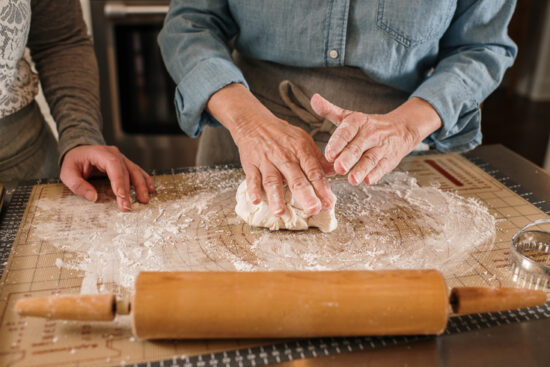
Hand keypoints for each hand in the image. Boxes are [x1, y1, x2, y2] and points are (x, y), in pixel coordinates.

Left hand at [60, 145, 153, 210]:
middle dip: (129, 190)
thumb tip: (93, 197)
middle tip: (128, 206)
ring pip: (135, 171)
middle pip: (126, 170)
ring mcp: (121, 158)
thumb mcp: (67, 173)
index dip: (119, 180)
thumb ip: (78, 185)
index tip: (121, 195)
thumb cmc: (74, 161)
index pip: (113, 165)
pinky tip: (150, 189)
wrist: (79, 151)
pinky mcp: (125, 164)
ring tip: (144, 199)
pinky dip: (144, 180)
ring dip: (141, 186)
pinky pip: (137, 171)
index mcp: (100, 153)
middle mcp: (114, 154)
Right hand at [207, 83, 334, 215]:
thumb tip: (335, 172)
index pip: (313, 172)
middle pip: (296, 178)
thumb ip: (318, 159)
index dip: (322, 188)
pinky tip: (256, 201)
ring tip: (280, 213)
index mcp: (301, 150)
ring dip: (276, 197)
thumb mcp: (303, 140)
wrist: (254, 122)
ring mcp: (266, 161)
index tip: (329, 203)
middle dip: (305, 195)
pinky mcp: (250, 165)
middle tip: (313, 209)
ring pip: (272, 181)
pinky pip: (252, 178)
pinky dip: (252, 190)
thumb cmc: (281, 134)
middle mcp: (284, 156)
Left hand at [310, 94, 441, 184]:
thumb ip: (330, 111)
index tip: (329, 154)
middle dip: (348, 158)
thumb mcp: (349, 116)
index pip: (346, 132)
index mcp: (358, 122)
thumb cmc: (368, 126)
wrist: (401, 129)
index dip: (337, 143)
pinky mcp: (389, 160)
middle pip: (357, 147)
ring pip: (370, 159)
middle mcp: (370, 134)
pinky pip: (382, 167)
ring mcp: (381, 148)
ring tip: (352, 179)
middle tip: (338, 168)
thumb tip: (314, 99)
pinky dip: (375, 174)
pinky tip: (367, 181)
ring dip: (361, 170)